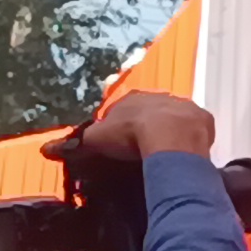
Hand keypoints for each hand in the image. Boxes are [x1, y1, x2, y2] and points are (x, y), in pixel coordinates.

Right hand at [57, 90, 213, 164]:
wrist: (169, 135)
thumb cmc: (129, 135)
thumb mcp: (95, 140)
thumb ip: (74, 143)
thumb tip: (46, 149)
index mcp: (132, 98)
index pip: (122, 110)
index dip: (118, 126)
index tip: (117, 143)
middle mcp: (160, 96)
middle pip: (150, 112)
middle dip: (147, 127)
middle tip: (142, 149)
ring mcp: (184, 106)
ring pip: (175, 119)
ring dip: (170, 132)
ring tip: (164, 153)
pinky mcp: (203, 119)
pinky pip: (194, 130)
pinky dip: (189, 140)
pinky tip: (183, 154)